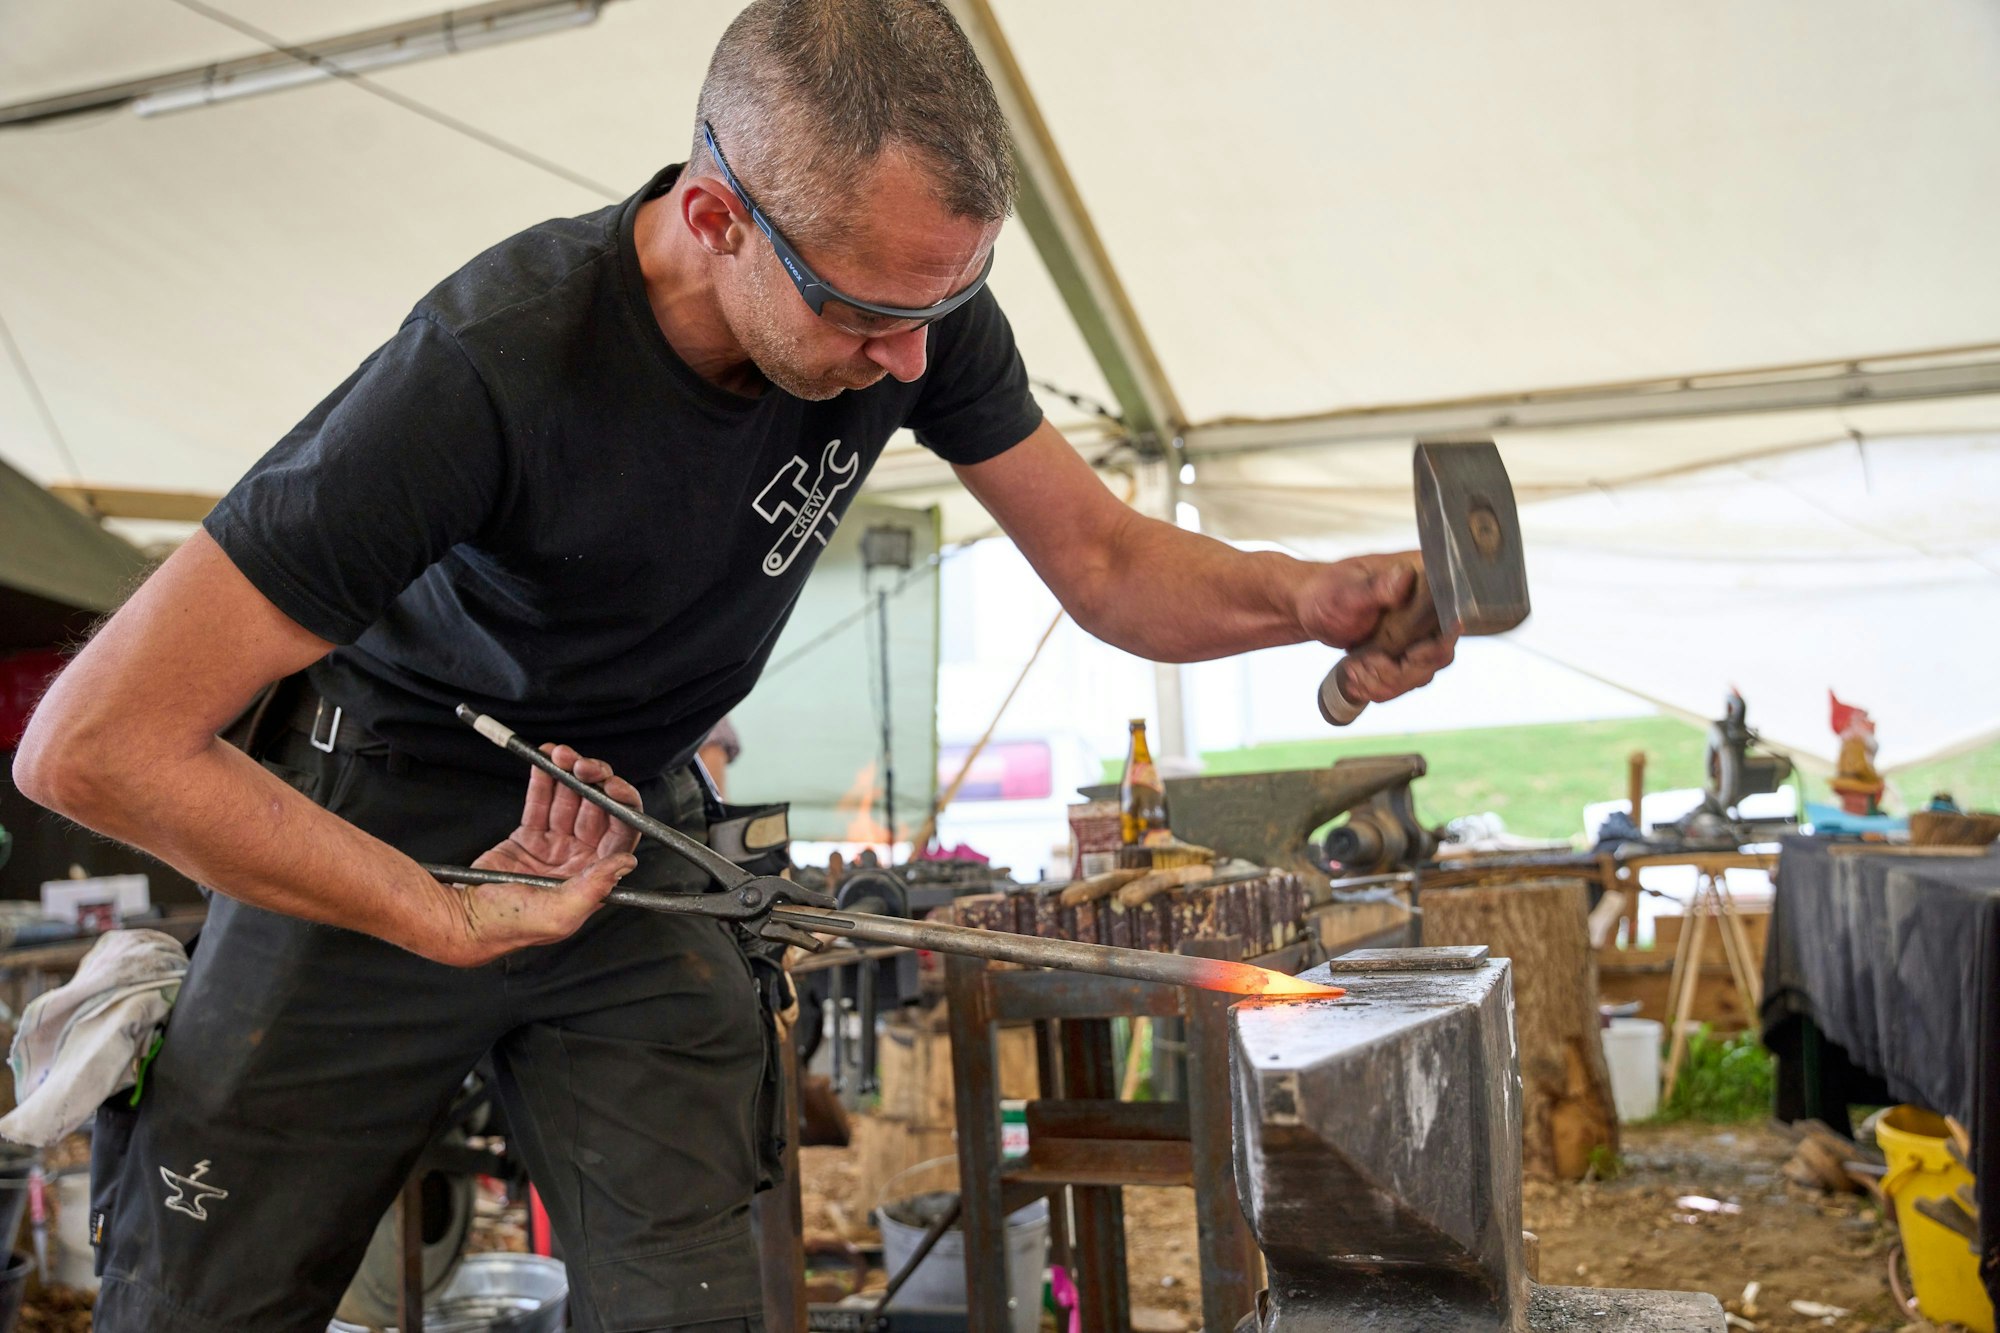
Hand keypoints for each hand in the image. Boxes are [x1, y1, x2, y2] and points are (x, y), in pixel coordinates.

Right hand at [428, 745, 642, 965]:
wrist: (463, 918)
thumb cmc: (509, 925)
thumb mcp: (557, 914)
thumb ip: (594, 889)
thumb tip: (626, 862)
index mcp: (594, 878)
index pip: (620, 835)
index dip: (622, 806)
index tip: (612, 785)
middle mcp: (579, 859)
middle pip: (599, 810)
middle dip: (593, 782)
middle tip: (581, 763)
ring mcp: (555, 845)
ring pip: (571, 800)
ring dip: (569, 773)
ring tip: (560, 753)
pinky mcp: (529, 835)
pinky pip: (542, 800)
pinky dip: (544, 778)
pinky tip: (544, 758)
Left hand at [1298, 552, 1456, 704]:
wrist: (1311, 609)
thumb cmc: (1327, 592)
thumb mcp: (1347, 590)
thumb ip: (1375, 587)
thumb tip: (1403, 578)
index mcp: (1425, 578)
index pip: (1450, 615)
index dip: (1435, 643)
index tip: (1409, 655)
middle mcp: (1431, 608)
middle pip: (1440, 654)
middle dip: (1400, 670)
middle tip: (1363, 663)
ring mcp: (1421, 634)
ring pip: (1422, 674)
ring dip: (1384, 681)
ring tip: (1352, 669)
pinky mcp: (1408, 655)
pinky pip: (1405, 682)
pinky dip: (1379, 687)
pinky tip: (1355, 677)